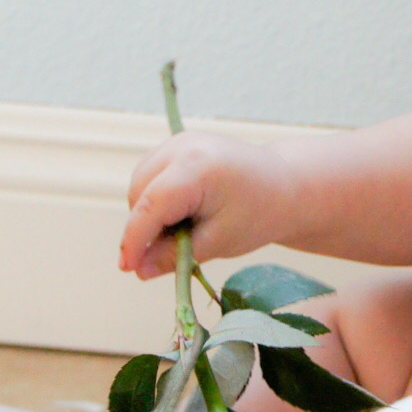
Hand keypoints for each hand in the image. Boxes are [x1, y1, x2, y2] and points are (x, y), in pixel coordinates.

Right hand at [119, 132, 294, 277]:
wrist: (285, 185)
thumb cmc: (259, 213)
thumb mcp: (219, 242)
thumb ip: (176, 256)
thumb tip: (139, 270)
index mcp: (197, 168)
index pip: (151, 205)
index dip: (134, 239)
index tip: (127, 268)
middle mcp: (183, 146)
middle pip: (140, 194)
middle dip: (144, 227)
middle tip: (171, 253)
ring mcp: (178, 141)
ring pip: (140, 185)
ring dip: (148, 213)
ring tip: (184, 231)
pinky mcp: (178, 145)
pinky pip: (151, 176)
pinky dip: (156, 199)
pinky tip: (182, 214)